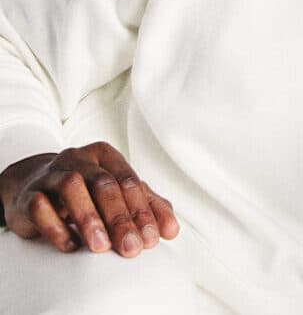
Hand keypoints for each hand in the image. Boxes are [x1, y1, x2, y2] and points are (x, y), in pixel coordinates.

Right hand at [0, 143, 177, 255]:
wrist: (31, 187)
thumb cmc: (82, 191)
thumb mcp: (114, 194)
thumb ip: (143, 206)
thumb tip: (171, 229)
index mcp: (105, 156)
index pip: (129, 180)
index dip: (143, 210)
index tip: (152, 239)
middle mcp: (79, 158)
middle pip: (104, 184)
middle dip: (121, 218)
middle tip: (131, 248)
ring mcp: (51, 174)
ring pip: (72, 187)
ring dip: (89, 218)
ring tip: (101, 247)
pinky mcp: (28, 194)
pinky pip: (40, 206)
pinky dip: (56, 226)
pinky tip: (70, 245)